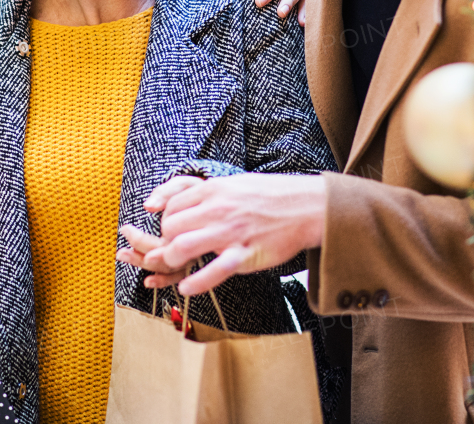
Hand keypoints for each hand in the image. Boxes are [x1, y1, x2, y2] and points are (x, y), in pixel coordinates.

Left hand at [119, 173, 326, 295]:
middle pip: (171, 228)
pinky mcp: (246, 254)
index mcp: (215, 189)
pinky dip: (195, 283)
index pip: (171, 207)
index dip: (165, 224)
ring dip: (172, 262)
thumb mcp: (236, 183)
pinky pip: (213, 271)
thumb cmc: (272, 196)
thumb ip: (208, 192)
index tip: (171, 234)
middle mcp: (219, 209)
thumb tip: (183, 200)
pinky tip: (187, 289)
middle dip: (164, 244)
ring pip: (183, 247)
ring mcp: (232, 232)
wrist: (309, 206)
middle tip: (171, 254)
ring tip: (177, 269)